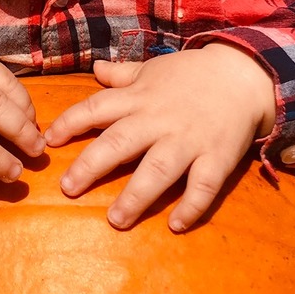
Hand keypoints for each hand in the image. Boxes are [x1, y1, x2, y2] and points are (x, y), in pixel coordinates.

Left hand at [44, 47, 275, 232]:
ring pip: (158, 170)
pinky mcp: (217, 158)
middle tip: (68, 188)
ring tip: (115, 219)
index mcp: (140, 98)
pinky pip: (203, 186)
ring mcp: (189, 140)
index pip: (97, 107)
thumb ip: (123, 74)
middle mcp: (159, 120)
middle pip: (120, 142)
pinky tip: (174, 225)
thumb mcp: (154, 68)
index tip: (49, 140)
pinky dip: (191, 206)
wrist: (244, 76)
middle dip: (92, 166)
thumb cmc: (192, 74)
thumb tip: (94, 68)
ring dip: (136, 196)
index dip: (71, 122)